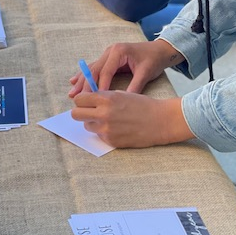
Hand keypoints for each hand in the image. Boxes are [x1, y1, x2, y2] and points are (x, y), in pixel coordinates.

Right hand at [69, 40, 182, 95]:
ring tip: (72, 92)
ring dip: (82, 80)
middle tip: (77, 98)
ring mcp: (108, 53)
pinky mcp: (108, 58)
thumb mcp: (146, 73)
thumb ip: (135, 86)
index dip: (100, 86)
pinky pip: (95, 68)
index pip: (106, 71)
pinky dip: (85, 76)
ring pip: (92, 68)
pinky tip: (74, 81)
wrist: (159, 50)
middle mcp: (110, 51)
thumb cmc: (153, 60)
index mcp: (119, 51)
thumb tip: (124, 102)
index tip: (95, 100)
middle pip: (94, 69)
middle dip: (85, 84)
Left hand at [71, 91, 192, 147]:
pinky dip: (103, 132)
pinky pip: (99, 136)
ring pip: (86, 126)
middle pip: (76, 114)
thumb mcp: (121, 93)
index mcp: (106, 98)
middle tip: (89, 111)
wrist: (160, 120)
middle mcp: (103, 113)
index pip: (79, 99)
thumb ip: (103, 97)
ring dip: (92, 123)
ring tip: (107, 119)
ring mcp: (106, 129)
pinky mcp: (111, 141)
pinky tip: (116, 127)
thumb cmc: (142, 104)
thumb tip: (87, 99)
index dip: (82, 100)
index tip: (85, 101)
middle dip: (80, 112)